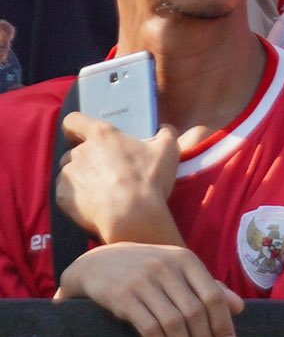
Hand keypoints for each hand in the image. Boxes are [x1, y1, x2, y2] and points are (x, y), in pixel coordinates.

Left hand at [57, 113, 178, 246]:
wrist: (131, 216)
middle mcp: (80, 151)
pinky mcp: (62, 195)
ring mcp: (68, 173)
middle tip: (109, 174)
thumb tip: (163, 129)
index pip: (74, 120)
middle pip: (75, 151)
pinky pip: (67, 194)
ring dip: (82, 179)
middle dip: (88, 160)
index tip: (84, 135)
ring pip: (71, 173)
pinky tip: (96, 205)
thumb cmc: (148, 180)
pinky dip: (78, 198)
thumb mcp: (168, 152)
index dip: (77, 127)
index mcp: (102, 135)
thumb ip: (166, 134)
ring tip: (104, 193)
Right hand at [58, 243, 237, 336]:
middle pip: (195, 313)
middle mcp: (165, 268)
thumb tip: (239, 308)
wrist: (97, 263)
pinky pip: (150, 328)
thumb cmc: (147, 269)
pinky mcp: (122, 297)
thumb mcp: (178, 270)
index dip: (223, 323)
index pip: (213, 296)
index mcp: (185, 260)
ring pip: (173, 323)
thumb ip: (208, 287)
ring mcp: (142, 282)